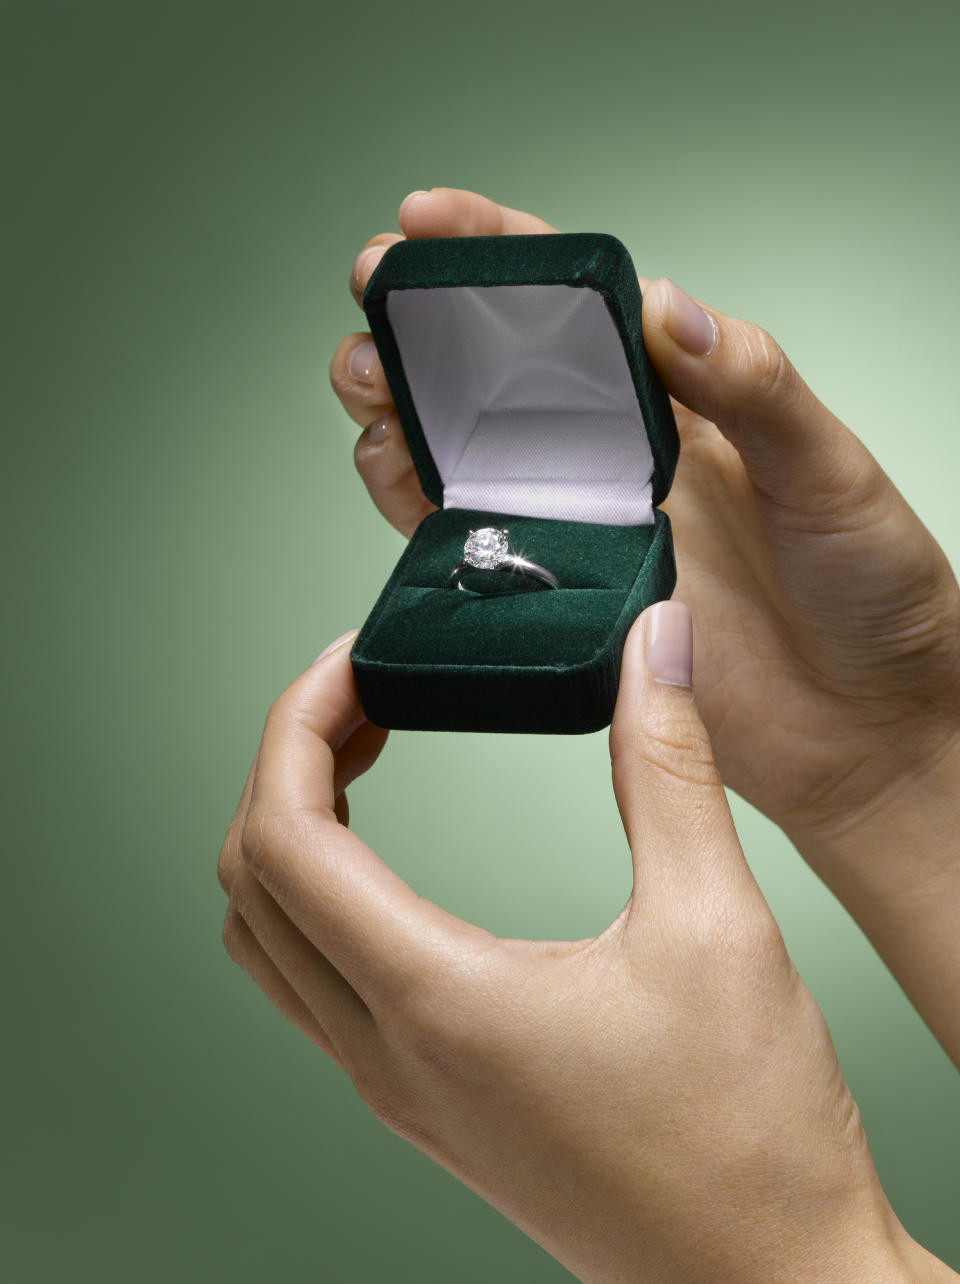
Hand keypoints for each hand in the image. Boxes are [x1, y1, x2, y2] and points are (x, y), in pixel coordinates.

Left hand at [218, 606, 949, 1282]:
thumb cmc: (748, 1138)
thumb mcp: (718, 928)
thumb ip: (671, 769)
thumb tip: (660, 647)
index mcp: (436, 1003)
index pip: (286, 837)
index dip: (297, 726)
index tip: (353, 662)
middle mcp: (390, 1055)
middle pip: (255, 882)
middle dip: (287, 763)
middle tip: (364, 693)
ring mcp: (399, 1090)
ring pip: (271, 941)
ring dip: (293, 834)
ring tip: (364, 757)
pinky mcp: (427, 1105)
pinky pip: (316, 987)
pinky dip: (320, 899)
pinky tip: (389, 865)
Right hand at [329, 187, 959, 849]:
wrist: (862, 724)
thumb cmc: (868, 589)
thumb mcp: (828, 470)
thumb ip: (752, 387)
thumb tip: (671, 310)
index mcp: (679, 398)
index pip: (573, 304)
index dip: (494, 253)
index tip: (427, 220)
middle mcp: (615, 456)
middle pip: (490, 373)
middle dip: (419, 326)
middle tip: (377, 296)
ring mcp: (580, 527)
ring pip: (457, 452)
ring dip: (399, 410)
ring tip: (369, 384)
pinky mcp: (561, 597)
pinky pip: (465, 544)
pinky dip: (414, 505)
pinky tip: (395, 473)